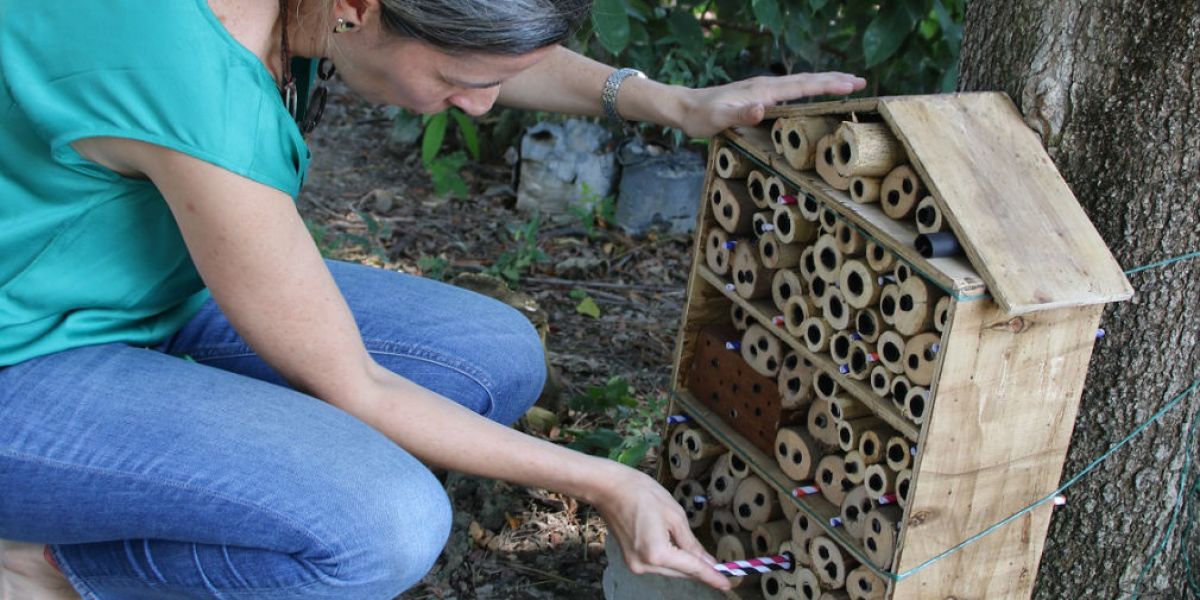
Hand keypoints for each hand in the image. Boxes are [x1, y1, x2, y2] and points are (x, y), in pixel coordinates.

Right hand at [592, 465, 730, 590]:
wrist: (609, 489)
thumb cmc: (642, 494)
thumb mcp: (674, 515)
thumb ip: (691, 544)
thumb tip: (707, 561)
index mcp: (658, 553)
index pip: (692, 568)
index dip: (712, 577)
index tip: (728, 585)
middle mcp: (645, 565)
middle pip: (681, 573)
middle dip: (700, 570)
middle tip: (721, 571)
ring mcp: (635, 565)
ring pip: (670, 570)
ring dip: (685, 565)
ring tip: (702, 559)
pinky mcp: (630, 560)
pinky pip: (658, 565)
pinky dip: (671, 560)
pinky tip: (681, 552)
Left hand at [674, 72, 866, 138]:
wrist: (685, 107)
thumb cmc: (702, 116)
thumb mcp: (719, 119)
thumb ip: (740, 114)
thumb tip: (762, 108)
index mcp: (764, 91)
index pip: (802, 86)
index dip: (828, 85)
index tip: (852, 84)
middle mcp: (767, 86)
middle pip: (807, 80)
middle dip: (835, 79)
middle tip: (862, 81)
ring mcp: (763, 89)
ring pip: (801, 83)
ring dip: (825, 82)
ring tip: (848, 84)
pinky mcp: (759, 94)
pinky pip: (792, 90)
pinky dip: (810, 88)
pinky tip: (813, 94)